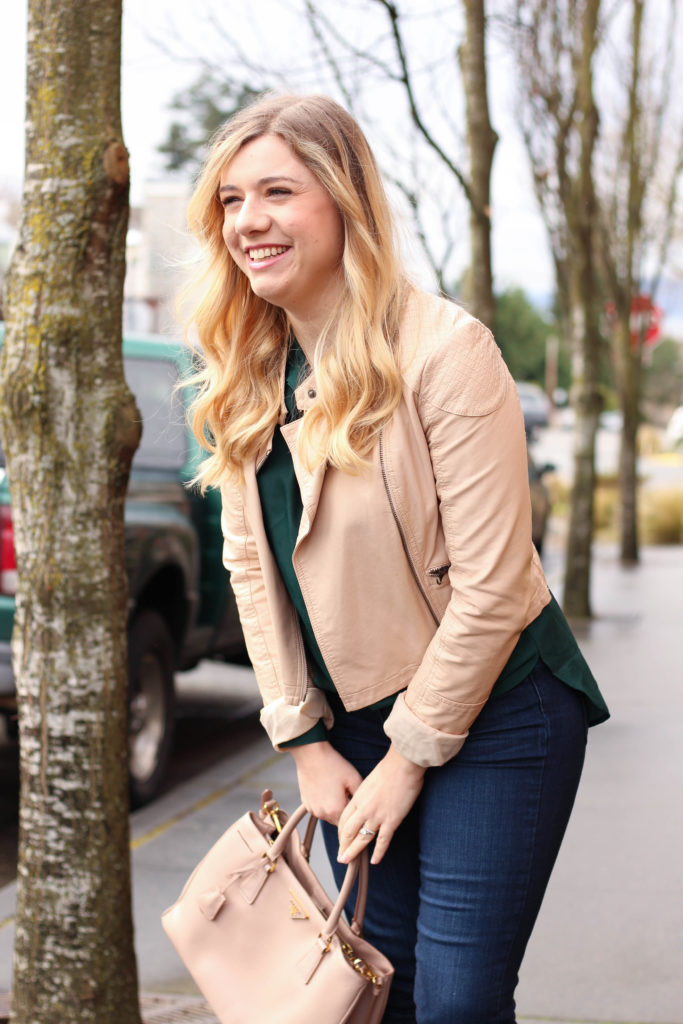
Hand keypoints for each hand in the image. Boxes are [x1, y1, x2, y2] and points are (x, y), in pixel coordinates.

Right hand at [288, 741, 362, 824]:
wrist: (311, 755)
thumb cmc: (333, 765)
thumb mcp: (354, 778)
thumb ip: (360, 796)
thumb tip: (365, 806)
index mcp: (336, 810)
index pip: (350, 823)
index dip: (355, 815)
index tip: (358, 808)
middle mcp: (322, 814)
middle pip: (339, 821)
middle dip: (344, 812)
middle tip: (348, 795)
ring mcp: (312, 809)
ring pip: (328, 816)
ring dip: (334, 809)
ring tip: (336, 791)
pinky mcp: (306, 803)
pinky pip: (318, 809)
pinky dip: (323, 804)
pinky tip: (326, 790)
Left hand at [337, 745, 425, 865]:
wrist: (402, 765)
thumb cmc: (389, 769)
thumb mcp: (369, 781)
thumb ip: (365, 795)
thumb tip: (365, 802)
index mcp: (358, 798)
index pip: (344, 820)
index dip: (341, 833)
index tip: (341, 841)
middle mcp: (364, 809)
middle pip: (348, 832)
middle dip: (343, 846)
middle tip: (341, 857)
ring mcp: (377, 816)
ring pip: (362, 839)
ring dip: (354, 852)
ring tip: (348, 861)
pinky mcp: (392, 820)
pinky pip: (383, 840)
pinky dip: (378, 852)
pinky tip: (375, 861)